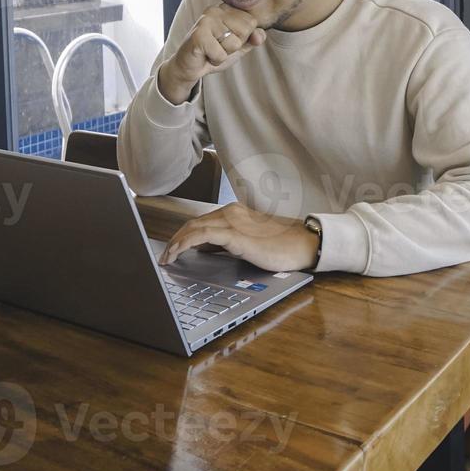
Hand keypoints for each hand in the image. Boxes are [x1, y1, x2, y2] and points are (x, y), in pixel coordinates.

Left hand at [157, 202, 317, 272]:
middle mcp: (231, 213)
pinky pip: (203, 236)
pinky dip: (185, 244)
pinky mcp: (237, 235)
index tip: (171, 249)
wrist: (305, 244)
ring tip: (167, 258)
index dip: (181, 235)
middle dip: (175, 240)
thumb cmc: (282, 245)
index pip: (200, 222)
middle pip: (192, 223)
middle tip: (165, 256)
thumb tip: (204, 250)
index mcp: (234, 212)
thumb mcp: (249, 242)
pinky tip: (178, 253)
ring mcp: (234, 222)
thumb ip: (227, 242)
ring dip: (176, 243)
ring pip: (194, 228)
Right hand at [158, 5, 266, 104]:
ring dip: (224, 54)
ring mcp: (206, 21)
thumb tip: (260, 35)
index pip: (252, 22)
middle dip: (234, 46)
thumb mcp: (238, 46)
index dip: (242, 37)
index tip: (226, 39)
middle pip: (245, 30)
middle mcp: (216, 10)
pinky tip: (205, 55)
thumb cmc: (213, 52)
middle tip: (218, 46)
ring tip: (211, 50)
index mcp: (226, 9)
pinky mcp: (198, 35)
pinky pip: (221, 54)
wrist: (189, 66)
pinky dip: (215, 60)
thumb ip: (252, 39)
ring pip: (234, 43)